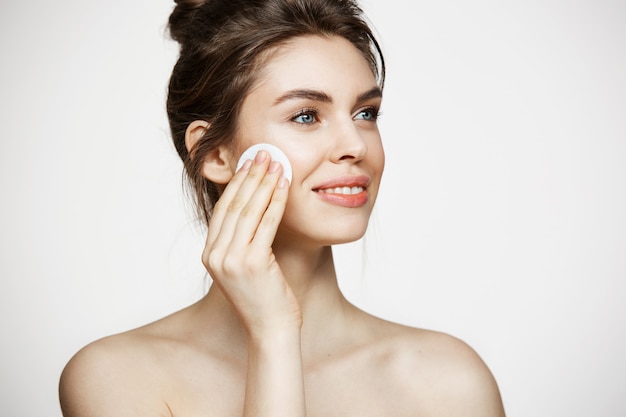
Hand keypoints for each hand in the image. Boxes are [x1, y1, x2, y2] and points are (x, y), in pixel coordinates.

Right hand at [202, 150, 300, 337]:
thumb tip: (255, 211)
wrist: (271, 330)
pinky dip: (276, 202)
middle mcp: (216, 255)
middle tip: (263, 153)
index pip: (223, 210)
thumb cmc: (265, 299)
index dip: (236, 184)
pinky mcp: (252, 264)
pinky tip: (285, 186)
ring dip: (264, 183)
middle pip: (234, 206)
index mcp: (210, 254)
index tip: (249, 163)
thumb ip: (243, 242)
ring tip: (275, 162)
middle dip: (250, 176)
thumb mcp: (246, 267)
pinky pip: (266, 224)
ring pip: (249, 211)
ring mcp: (231, 260)